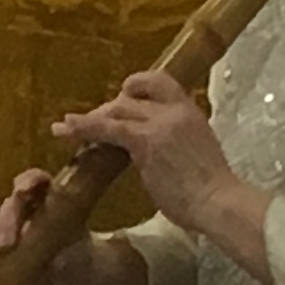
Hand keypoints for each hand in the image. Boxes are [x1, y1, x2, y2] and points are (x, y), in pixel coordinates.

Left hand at [58, 70, 266, 266]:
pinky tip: (65, 128)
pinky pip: (107, 128)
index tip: (123, 95)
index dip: (137, 85)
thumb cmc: (212, 190)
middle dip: (108, 110)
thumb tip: (160, 154)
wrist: (219, 201)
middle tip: (91, 125)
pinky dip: (83, 126)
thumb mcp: (197, 154)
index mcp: (190, 113)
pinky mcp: (145, 142)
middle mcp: (175, 112)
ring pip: (117, 110)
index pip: (161, 82)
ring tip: (66, 126)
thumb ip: (177, 145)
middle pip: (132, 98)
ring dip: (91, 118)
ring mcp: (160, 124)